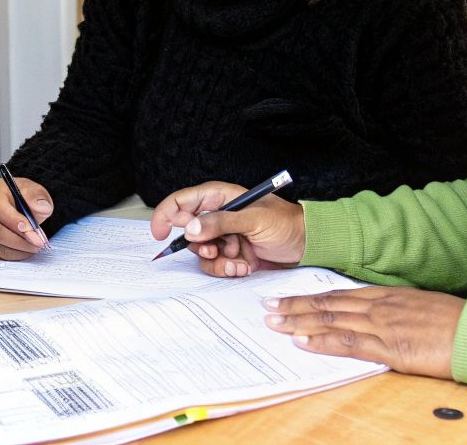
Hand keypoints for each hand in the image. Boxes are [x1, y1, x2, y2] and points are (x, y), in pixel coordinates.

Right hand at [0, 175, 53, 258]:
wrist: (17, 202)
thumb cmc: (23, 196)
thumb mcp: (34, 189)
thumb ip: (38, 196)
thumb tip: (41, 208)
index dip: (15, 222)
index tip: (32, 231)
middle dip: (20, 240)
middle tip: (39, 243)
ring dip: (19, 250)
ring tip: (35, 246)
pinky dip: (14, 255)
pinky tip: (25, 249)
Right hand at [149, 181, 305, 276]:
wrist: (307, 246)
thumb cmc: (286, 223)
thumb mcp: (254, 220)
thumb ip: (221, 222)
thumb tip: (191, 227)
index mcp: (220, 197)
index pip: (183, 201)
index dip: (166, 214)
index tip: (160, 233)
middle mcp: (218, 216)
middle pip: (188, 232)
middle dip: (201, 246)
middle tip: (216, 249)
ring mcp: (224, 237)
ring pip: (201, 254)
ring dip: (218, 261)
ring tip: (239, 258)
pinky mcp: (231, 255)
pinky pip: (215, 266)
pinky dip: (228, 269)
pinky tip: (246, 265)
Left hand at [262, 286, 464, 379]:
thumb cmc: (455, 322)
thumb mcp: (420, 307)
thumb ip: (394, 310)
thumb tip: (376, 316)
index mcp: (386, 295)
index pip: (338, 294)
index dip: (309, 296)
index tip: (287, 297)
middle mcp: (379, 306)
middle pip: (327, 304)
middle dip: (294, 306)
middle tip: (268, 308)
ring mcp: (382, 326)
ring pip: (331, 320)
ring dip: (299, 321)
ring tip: (275, 323)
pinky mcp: (389, 348)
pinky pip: (349, 343)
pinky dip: (322, 341)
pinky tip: (303, 341)